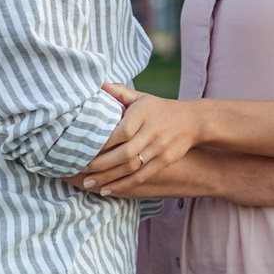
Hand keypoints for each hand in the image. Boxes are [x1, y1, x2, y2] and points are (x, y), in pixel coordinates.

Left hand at [79, 82, 206, 189]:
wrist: (193, 121)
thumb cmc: (159, 108)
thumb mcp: (141, 97)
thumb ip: (119, 91)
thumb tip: (98, 83)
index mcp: (144, 113)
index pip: (122, 131)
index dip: (104, 143)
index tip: (84, 149)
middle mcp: (153, 131)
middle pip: (125, 153)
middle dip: (101, 164)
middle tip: (80, 170)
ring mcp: (160, 148)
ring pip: (132, 167)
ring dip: (109, 177)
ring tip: (89, 184)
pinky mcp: (165, 161)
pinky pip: (142, 176)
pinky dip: (124, 185)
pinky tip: (108, 190)